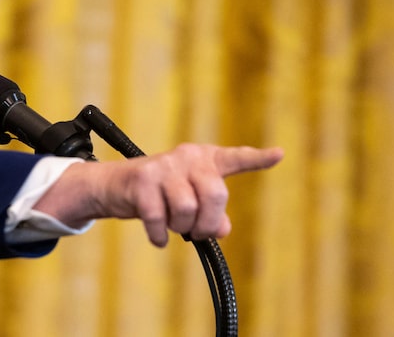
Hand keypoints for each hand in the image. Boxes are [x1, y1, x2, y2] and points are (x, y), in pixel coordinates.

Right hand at [34, 144, 282, 246]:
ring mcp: (164, 166)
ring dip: (181, 227)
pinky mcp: (142, 180)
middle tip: (198, 232)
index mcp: (204, 159)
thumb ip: (211, 214)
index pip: (235, 159)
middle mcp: (187, 156)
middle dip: (208, 223)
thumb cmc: (160, 194)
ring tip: (172, 226)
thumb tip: (222, 229)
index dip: (258, 158)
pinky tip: (158, 238)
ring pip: (187, 209)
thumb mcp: (189, 201)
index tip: (279, 155)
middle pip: (215, 195)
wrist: (114, 186)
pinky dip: (160, 236)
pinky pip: (160, 218)